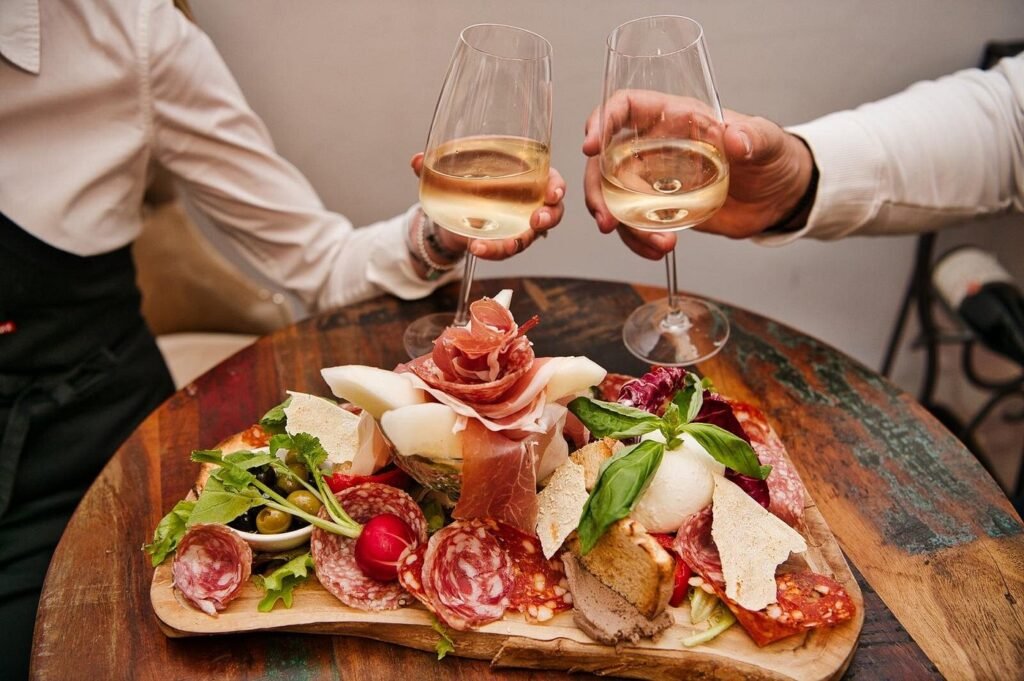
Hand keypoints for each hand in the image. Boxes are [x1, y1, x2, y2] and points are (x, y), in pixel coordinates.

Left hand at [410, 153, 565, 259]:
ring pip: (528, 237)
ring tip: (502, 244)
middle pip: (551, 213)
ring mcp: (518, 226)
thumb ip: (434, 166)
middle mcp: (528, 203)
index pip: (551, 180)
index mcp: (526, 177)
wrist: (449, 214)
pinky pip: (504, 249)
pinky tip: (476, 247)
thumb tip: (416, 160)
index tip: (553, 192)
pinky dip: (492, 250)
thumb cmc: (463, 184)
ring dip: (516, 242)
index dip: (557, 186)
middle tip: (536, 221)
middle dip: (548, 218)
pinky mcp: (503, 243)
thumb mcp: (451, 172)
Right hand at [582, 91, 813, 259]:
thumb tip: (736, 139)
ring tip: (654, 244)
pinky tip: (659, 250)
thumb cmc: (771, 155)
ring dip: (620, 225)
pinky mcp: (660, 210)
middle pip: (604, 161)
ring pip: (613, 198)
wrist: (779, 196)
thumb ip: (752, 137)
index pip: (625, 107)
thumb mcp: (766, 142)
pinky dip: (639, 241)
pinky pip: (634, 224)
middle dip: (597, 192)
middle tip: (607, 220)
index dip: (601, 120)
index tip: (590, 146)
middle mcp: (655, 147)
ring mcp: (654, 181)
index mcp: (673, 118)